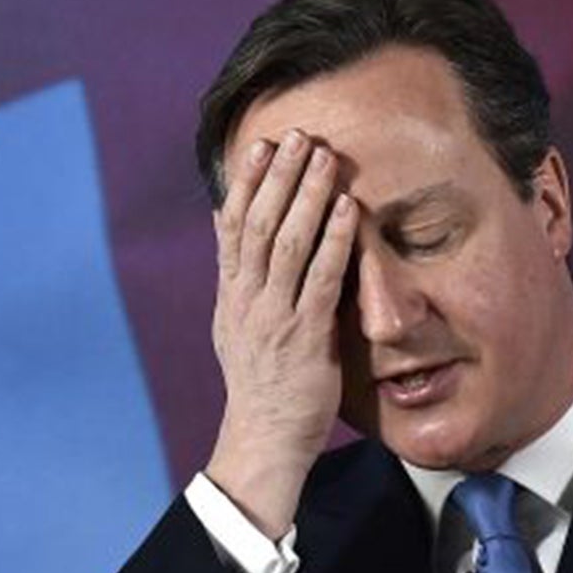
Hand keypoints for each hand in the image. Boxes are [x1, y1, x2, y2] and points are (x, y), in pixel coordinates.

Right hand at [204, 129, 356, 537]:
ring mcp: (274, 315)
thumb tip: (225, 218)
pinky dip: (334, 240)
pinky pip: (321, 278)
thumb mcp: (234, 319)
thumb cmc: (259, 378)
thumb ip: (234, 270)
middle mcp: (247, 298)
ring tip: (325, 158)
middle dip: (279, 177)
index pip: (233, 226)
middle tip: (297, 136)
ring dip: (307, 196)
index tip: (259, 144)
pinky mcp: (305, 335)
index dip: (247, 182)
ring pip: (288, 243)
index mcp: (231, 293)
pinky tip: (348, 209)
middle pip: (260, 224)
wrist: (263, 436)